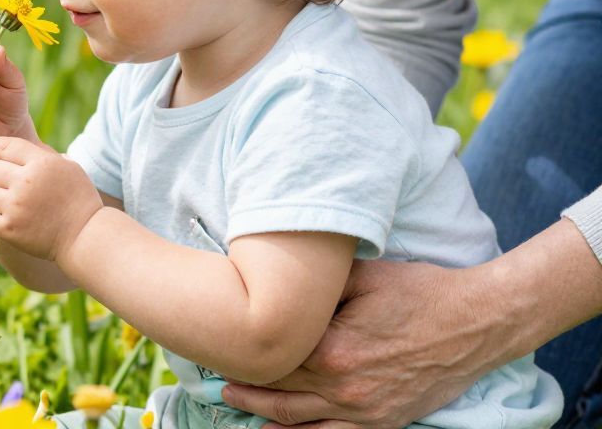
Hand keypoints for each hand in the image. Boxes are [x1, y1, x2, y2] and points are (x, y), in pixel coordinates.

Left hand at [0, 136, 101, 261]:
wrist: (85, 236)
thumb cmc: (79, 200)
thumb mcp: (69, 168)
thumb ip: (43, 154)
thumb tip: (18, 148)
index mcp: (41, 163)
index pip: (4, 146)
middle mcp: (26, 182)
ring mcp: (16, 207)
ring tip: (0, 201)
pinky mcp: (10, 230)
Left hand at [220, 259, 496, 428]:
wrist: (476, 321)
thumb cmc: (419, 291)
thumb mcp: (361, 276)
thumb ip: (317, 285)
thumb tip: (280, 283)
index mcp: (331, 348)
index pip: (272, 355)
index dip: (243, 351)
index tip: (221, 343)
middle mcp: (343, 386)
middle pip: (278, 390)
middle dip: (244, 384)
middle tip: (215, 376)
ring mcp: (364, 410)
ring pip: (298, 420)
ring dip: (263, 413)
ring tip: (236, 402)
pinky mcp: (385, 421)